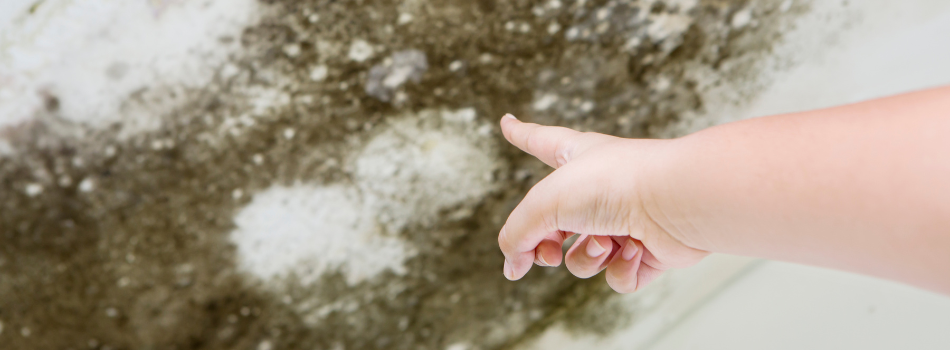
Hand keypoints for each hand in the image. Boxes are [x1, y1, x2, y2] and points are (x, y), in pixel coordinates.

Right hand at [497, 114, 708, 292]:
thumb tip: (512, 268)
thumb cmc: (615, 183)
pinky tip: (635, 251)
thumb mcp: (545, 203)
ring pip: (583, 258)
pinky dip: (620, 270)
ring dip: (587, 258)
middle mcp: (599, 188)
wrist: (676, 201)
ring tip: (606, 241)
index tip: (508, 123)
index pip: (539, 142)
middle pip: (553, 225)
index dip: (520, 134)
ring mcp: (623, 220)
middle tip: (549, 251)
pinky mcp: (648, 250)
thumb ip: (516, 235)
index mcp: (575, 158)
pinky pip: (617, 276)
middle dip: (546, 245)